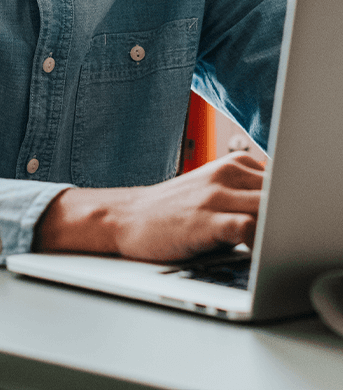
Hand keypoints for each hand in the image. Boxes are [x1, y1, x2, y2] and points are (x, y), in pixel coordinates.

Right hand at [34, 152, 265, 262]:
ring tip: (266, 247)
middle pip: (283, 194)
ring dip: (276, 230)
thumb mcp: (215, 190)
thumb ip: (248, 193)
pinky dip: (258, 242)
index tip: (281, 221)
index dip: (288, 204)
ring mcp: (216, 196)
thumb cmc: (175, 211)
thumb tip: (286, 211)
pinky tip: (250, 252)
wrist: (127, 218)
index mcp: (234, 164)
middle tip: (275, 236)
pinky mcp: (206, 221)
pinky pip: (248, 228)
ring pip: (271, 209)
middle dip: (288, 217)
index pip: (286, 181)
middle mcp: (227, 174)